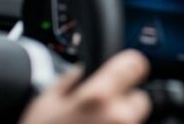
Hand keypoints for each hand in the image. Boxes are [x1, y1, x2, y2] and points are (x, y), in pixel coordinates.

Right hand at [19, 50, 150, 123]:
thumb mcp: (44, 104)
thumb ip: (70, 80)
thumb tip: (84, 71)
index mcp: (97, 97)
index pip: (135, 65)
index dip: (129, 65)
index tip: (124, 70)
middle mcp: (117, 118)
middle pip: (139, 99)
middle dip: (122, 103)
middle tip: (97, 114)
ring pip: (133, 123)